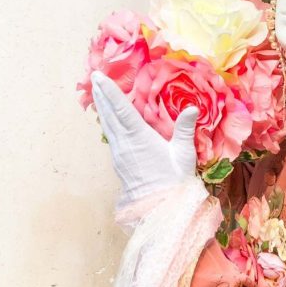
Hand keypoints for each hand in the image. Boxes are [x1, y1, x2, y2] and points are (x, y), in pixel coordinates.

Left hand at [90, 71, 198, 203]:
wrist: (159, 209)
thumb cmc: (174, 182)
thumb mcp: (184, 155)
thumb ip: (185, 130)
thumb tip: (192, 108)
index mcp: (140, 139)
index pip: (122, 110)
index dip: (110, 92)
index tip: (99, 77)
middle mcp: (124, 144)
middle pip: (109, 114)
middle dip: (101, 94)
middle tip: (93, 76)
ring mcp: (119, 153)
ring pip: (108, 124)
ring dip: (102, 106)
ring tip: (96, 91)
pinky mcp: (119, 160)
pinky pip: (111, 134)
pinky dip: (108, 120)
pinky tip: (109, 117)